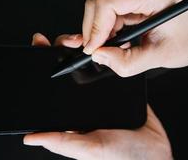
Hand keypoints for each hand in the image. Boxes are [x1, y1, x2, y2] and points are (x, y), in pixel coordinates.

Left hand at [23, 33, 172, 159]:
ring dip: (87, 50)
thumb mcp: (88, 149)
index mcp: (71, 114)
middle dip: (64, 51)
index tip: (39, 47)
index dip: (44, 66)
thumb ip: (61, 142)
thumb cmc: (122, 156)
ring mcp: (102, 92)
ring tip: (83, 40)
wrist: (155, 153)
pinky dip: (109, 55)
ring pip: (90, 64)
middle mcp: (84, 100)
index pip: (52, 85)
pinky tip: (106, 45)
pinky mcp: (120, 87)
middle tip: (66, 41)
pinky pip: (112, 67)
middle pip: (69, 69)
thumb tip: (32, 137)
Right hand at [83, 0, 187, 76]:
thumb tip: (99, 56)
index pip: (107, 3)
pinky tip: (119, 39)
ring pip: (101, 7)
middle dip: (95, 31)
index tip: (93, 48)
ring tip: (117, 47)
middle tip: (99, 51)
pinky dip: (107, 28)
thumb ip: (126, 61)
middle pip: (99, 3)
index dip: (95, 28)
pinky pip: (108, 10)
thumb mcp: (158, 57)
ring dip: (102, 31)